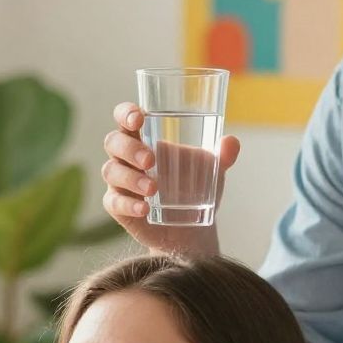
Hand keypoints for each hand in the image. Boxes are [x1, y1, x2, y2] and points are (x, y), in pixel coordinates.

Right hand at [102, 101, 240, 252]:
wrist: (191, 228)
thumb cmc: (196, 189)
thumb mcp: (212, 171)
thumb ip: (222, 156)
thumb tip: (231, 142)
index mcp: (145, 138)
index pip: (126, 118)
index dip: (126, 114)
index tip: (138, 119)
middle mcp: (127, 157)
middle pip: (113, 142)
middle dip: (130, 149)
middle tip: (151, 161)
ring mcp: (120, 182)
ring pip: (111, 171)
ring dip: (131, 178)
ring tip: (153, 189)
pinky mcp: (118, 207)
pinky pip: (114, 202)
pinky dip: (128, 205)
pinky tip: (144, 209)